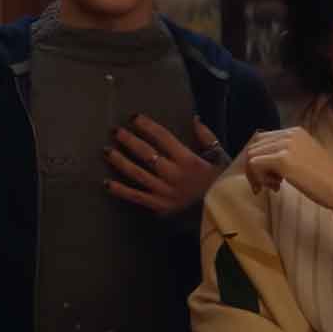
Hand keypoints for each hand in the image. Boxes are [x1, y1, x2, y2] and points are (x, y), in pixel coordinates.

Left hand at [104, 114, 226, 215]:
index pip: (163, 137)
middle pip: (146, 154)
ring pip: (138, 174)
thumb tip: (194, 118)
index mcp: (188, 160)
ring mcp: (165, 192)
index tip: (134, 117)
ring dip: (120, 161)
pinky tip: (106, 183)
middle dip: (129, 140)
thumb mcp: (221, 157)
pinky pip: (137, 197)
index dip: (147, 126)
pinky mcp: (160, 207)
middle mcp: (174, 174)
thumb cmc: (223, 183)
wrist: (225, 213)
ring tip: (106, 151)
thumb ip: (207, 137)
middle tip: (115, 131)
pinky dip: (121, 191)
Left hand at [244, 127, 332, 210]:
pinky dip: (259, 178)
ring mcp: (285, 145)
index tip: (270, 178)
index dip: (260, 159)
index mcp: (295, 131)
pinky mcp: (282, 159)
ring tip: (274, 186)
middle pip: (254, 146)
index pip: (262, 139)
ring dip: (258, 174)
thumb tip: (261, 161)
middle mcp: (289, 133)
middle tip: (269, 185)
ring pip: (251, 155)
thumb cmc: (326, 180)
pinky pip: (254, 164)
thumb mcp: (304, 158)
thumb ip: (286, 154)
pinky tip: (276, 187)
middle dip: (256, 168)